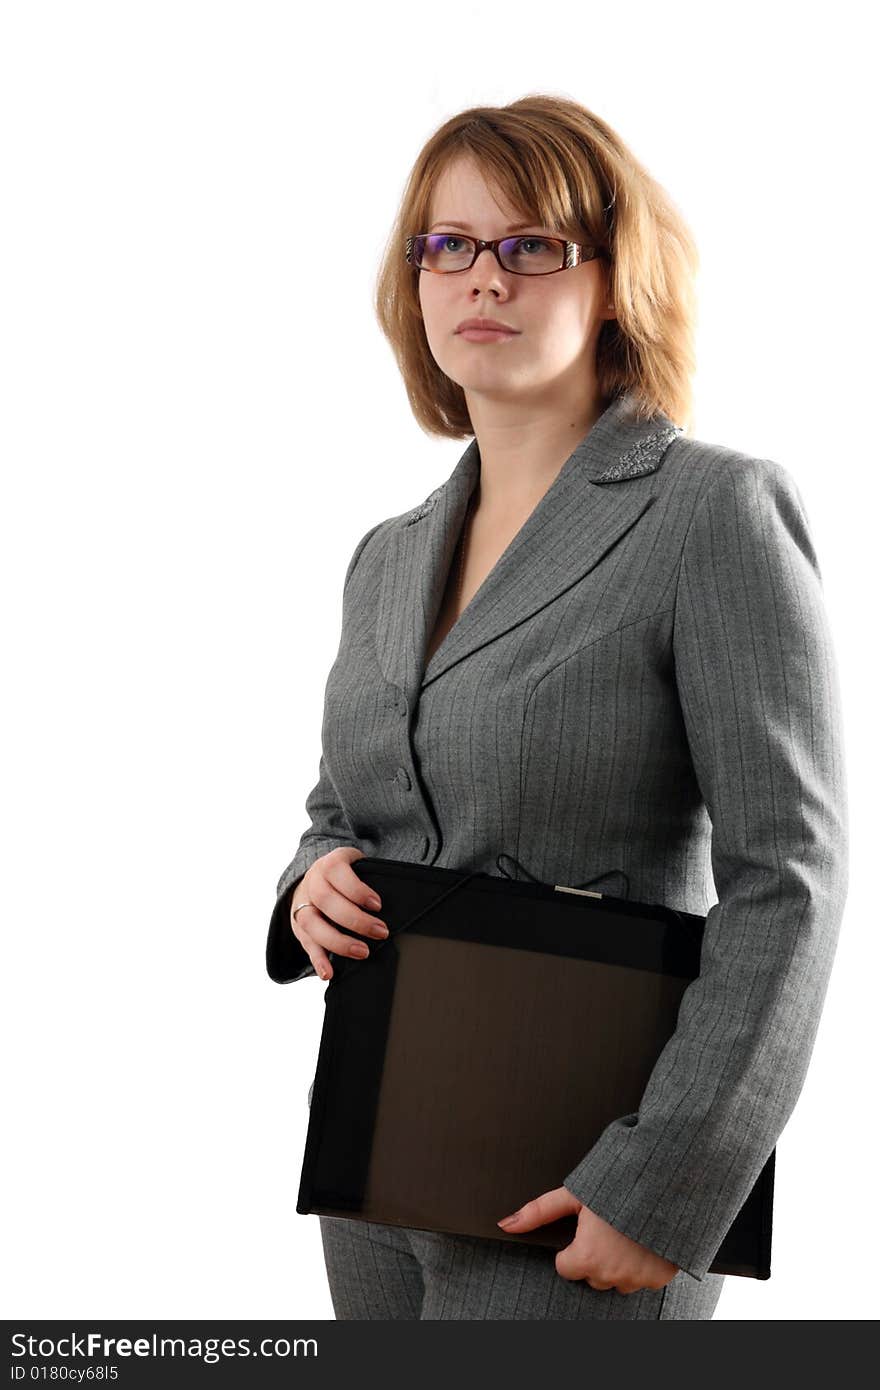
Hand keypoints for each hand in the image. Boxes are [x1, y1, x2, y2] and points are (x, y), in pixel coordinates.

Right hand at [290, 846, 388, 979]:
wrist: (317, 878)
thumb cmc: (347, 876)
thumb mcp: (359, 867)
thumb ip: (372, 879)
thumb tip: (402, 901)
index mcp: (330, 864)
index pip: (338, 872)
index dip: (357, 890)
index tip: (378, 905)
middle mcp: (313, 882)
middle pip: (326, 900)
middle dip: (355, 919)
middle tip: (381, 932)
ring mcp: (302, 904)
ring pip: (311, 923)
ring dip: (337, 941)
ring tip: (362, 952)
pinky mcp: (298, 926)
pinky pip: (305, 943)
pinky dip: (317, 960)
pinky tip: (328, 973)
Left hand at [496, 1186, 679, 1293]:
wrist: (664, 1181)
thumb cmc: (616, 1184)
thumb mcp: (574, 1194)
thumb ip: (538, 1212)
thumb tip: (505, 1223)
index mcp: (586, 1258)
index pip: (566, 1267)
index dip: (572, 1247)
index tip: (584, 1230)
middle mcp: (610, 1275)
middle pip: (592, 1275)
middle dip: (596, 1256)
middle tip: (607, 1227)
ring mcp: (637, 1279)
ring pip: (618, 1279)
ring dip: (619, 1263)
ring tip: (626, 1231)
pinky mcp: (660, 1278)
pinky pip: (643, 1279)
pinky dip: (643, 1264)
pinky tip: (644, 1239)